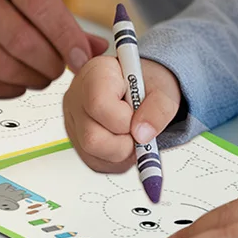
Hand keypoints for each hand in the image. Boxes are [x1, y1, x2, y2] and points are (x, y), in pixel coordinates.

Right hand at [0, 0, 108, 97]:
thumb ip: (65, 19)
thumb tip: (99, 48)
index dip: (64, 32)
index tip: (83, 56)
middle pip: (20, 37)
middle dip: (51, 61)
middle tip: (62, 67)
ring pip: (2, 64)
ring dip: (33, 77)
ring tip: (44, 74)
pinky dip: (10, 88)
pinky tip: (21, 81)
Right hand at [63, 54, 181, 172]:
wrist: (142, 85)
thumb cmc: (148, 81)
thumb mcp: (163, 87)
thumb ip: (160, 107)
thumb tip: (143, 135)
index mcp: (95, 73)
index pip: (99, 104)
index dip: (124, 119)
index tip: (139, 115)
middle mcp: (77, 98)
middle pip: (92, 138)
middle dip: (125, 143)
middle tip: (140, 130)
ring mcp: (74, 122)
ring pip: (93, 155)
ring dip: (124, 153)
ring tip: (135, 132)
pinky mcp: (78, 142)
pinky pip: (96, 164)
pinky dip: (119, 160)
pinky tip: (127, 141)